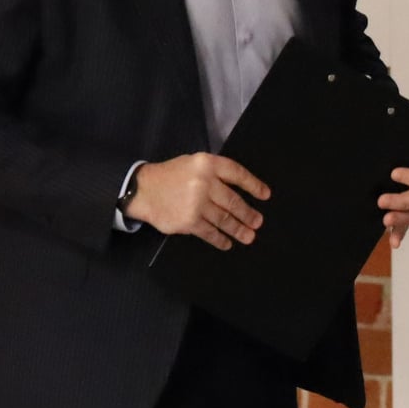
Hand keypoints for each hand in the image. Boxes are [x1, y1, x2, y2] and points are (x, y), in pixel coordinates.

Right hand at [127, 153, 268, 250]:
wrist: (143, 190)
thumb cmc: (171, 175)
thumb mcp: (193, 163)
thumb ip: (214, 173)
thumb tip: (239, 190)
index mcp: (207, 164)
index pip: (237, 174)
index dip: (254, 185)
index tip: (265, 195)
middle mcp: (204, 182)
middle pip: (234, 201)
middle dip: (248, 213)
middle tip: (258, 222)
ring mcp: (197, 204)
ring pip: (225, 219)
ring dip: (238, 229)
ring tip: (249, 236)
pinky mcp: (189, 222)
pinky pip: (210, 233)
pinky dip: (220, 239)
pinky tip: (227, 243)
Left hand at [379, 159, 408, 249]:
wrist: (369, 180)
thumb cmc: (380, 165)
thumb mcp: (382, 159)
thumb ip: (383, 159)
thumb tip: (371, 150)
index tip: (393, 174)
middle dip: (401, 200)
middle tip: (381, 201)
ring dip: (401, 218)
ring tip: (385, 220)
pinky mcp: (406, 218)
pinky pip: (405, 228)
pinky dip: (399, 234)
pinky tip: (394, 242)